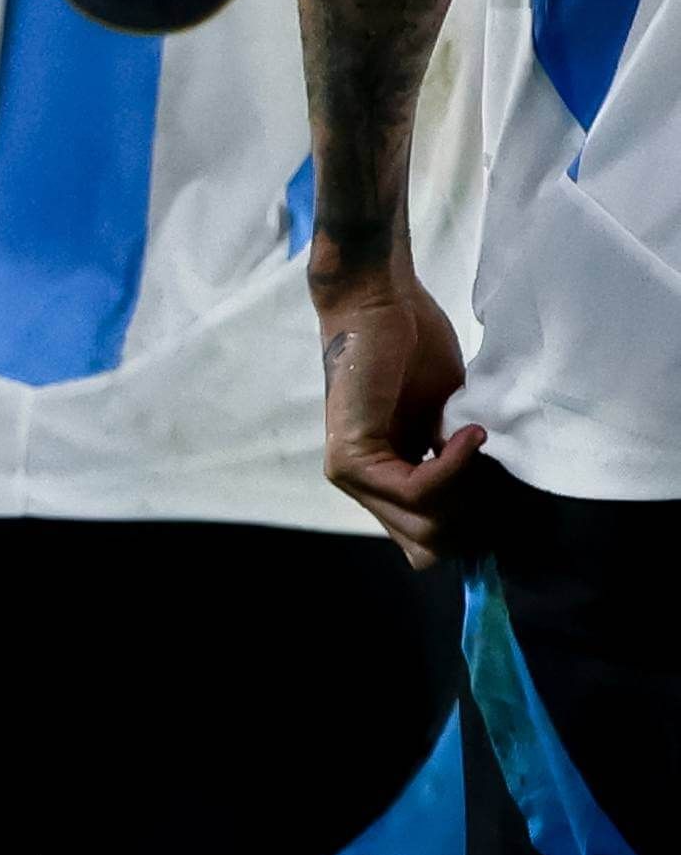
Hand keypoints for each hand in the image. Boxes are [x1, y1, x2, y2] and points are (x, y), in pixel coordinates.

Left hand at [317, 264, 480, 567]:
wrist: (381, 306)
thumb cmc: (415, 351)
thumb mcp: (448, 422)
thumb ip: (456, 465)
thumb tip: (494, 512)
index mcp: (391, 480)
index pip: (432, 540)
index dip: (475, 526)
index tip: (503, 490)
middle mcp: (367, 486)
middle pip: (430, 548)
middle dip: (474, 518)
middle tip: (490, 469)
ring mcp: (353, 476)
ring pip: (424, 529)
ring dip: (465, 493)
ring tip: (476, 444)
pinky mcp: (350, 458)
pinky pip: (416, 492)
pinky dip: (452, 469)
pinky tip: (467, 436)